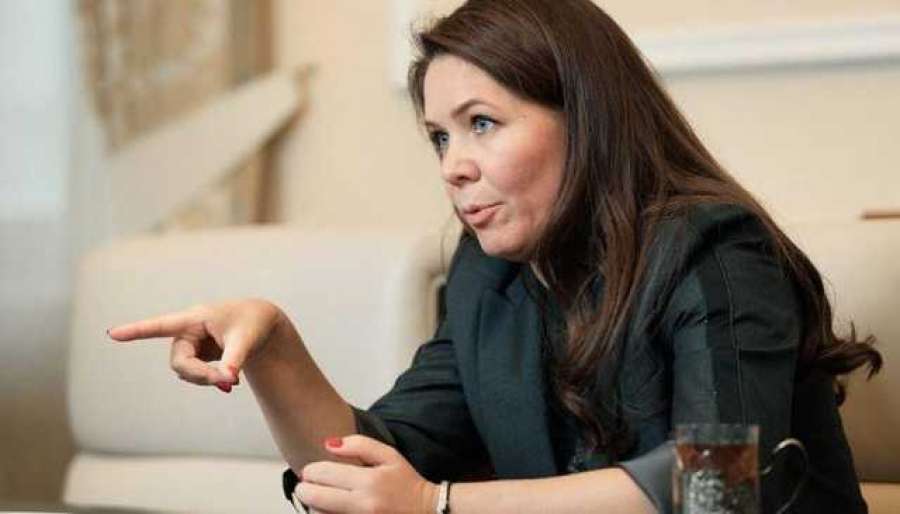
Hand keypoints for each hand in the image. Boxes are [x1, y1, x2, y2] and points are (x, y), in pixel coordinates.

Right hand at [107, 299, 284, 390]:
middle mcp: (187, 331)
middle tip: (227, 384)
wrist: (262, 324)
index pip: (161, 325)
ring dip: (205, 379)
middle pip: (180, 361)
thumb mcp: (246, 341)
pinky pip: (194, 374)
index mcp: (195, 318)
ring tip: (232, 380)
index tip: (112, 333)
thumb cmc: (253, 323)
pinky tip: (228, 379)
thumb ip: (234, 360)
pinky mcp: (196, 355)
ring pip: (185, 371)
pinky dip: (209, 380)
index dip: (137, 331)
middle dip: (199, 375)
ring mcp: (190, 344)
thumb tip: (226, 382)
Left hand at [298, 435, 437, 513]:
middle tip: (305, 486)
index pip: (325, 473)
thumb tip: (329, 444)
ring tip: (318, 499)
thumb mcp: (390, 456)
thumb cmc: (407, 483)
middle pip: (316, 497)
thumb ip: (360, 444)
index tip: (310, 471)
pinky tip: (327, 510)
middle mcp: (364, 504)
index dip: (311, 471)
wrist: (428, 512)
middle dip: (304, 490)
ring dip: (313, 506)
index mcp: (370, 480)